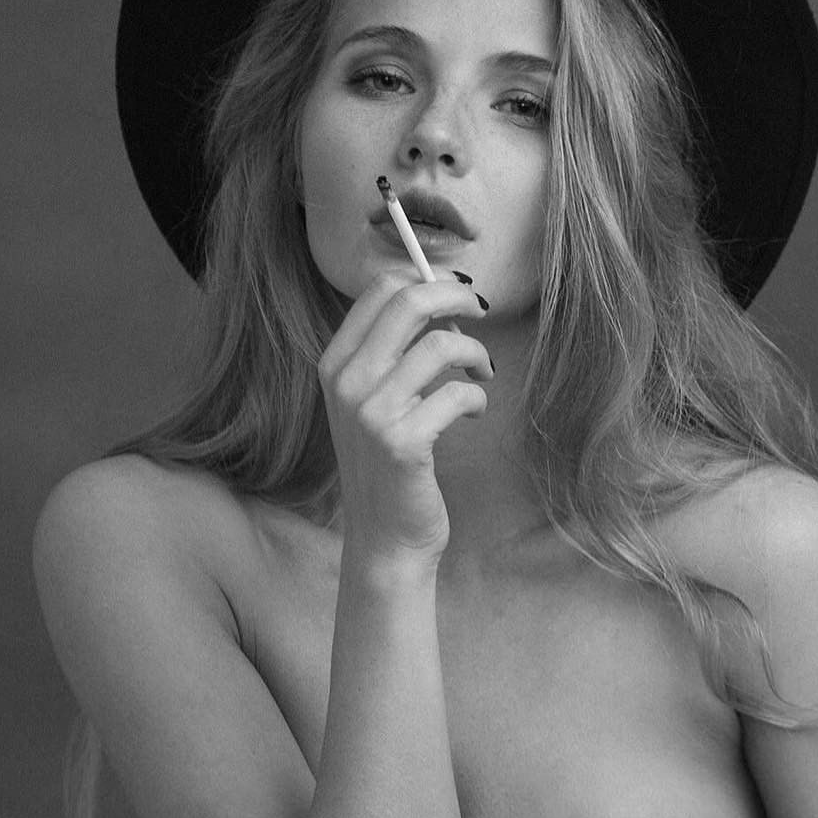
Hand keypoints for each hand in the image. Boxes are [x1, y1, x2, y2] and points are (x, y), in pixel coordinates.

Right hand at [318, 269, 493, 564]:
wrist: (384, 538)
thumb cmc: (388, 467)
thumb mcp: (373, 403)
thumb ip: (391, 354)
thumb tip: (438, 298)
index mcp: (335, 364)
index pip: (379, 289)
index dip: (427, 279)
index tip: (455, 295)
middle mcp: (347, 382)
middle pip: (410, 301)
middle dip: (457, 297)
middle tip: (481, 312)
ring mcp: (371, 412)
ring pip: (442, 345)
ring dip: (476, 353)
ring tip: (482, 374)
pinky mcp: (403, 442)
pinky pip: (458, 393)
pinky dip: (477, 397)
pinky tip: (473, 412)